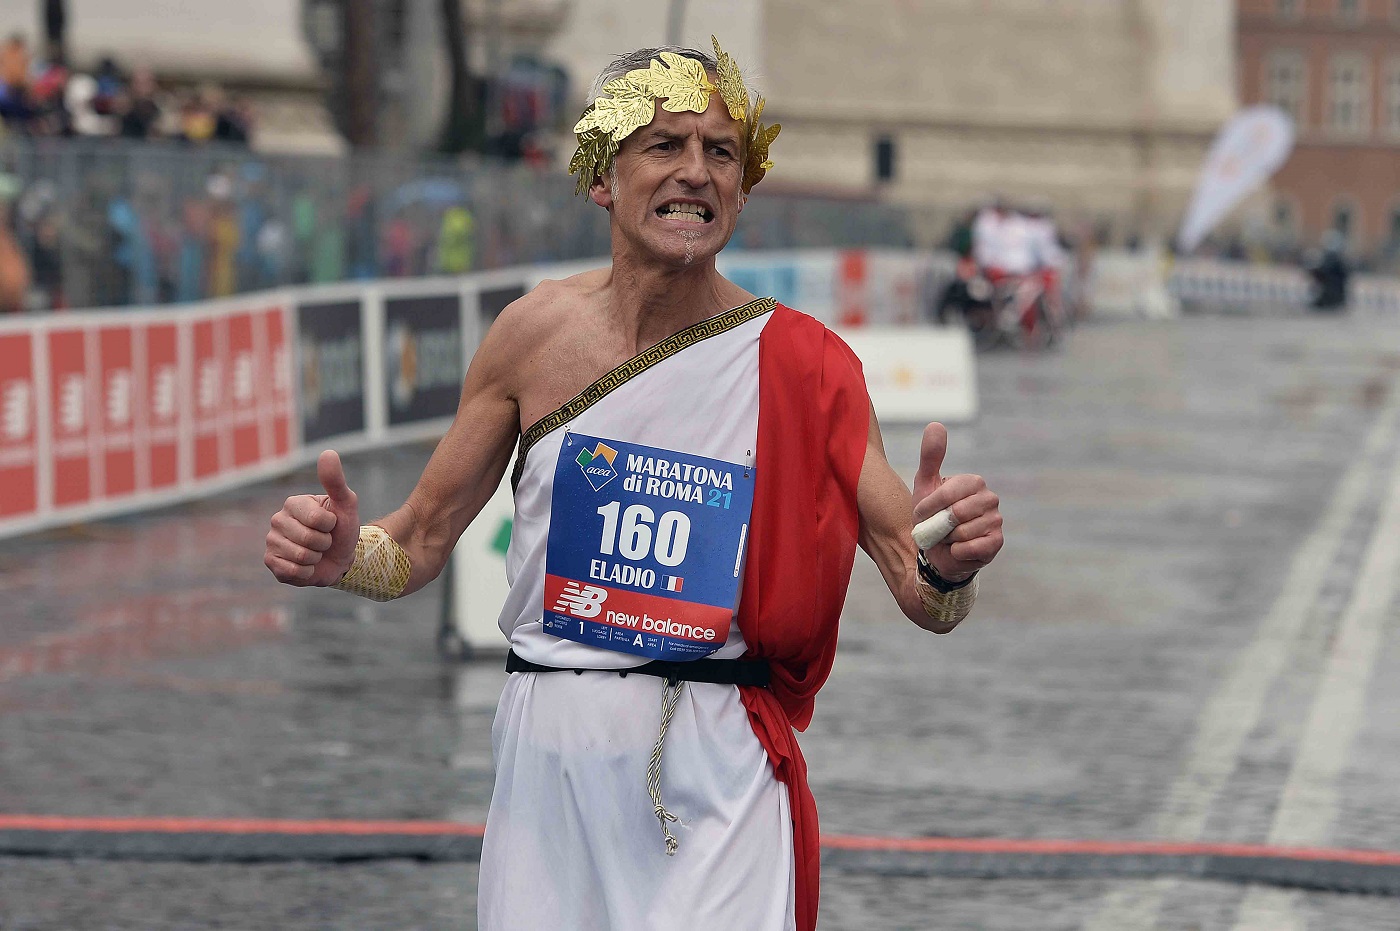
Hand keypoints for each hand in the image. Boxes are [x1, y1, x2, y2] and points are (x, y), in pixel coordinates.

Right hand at [264, 450, 359, 586]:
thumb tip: (328, 453)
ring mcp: (272, 542)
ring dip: (316, 558)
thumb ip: (336, 480)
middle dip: (324, 544)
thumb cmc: (342, 528)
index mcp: (293, 503)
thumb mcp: (346, 503)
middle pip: (307, 540)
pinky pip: (291, 572)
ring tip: (316, 552)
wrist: (341, 558)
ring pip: (300, 557)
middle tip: (324, 541)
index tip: (331, 524)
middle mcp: (277, 520)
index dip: (330, 526)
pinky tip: (306, 566)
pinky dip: (306, 573)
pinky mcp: (271, 562)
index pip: (316, 519)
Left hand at [912, 423, 1002, 580]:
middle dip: (939, 524)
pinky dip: (957, 551)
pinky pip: (972, 547)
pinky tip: (956, 549)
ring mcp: (996, 521)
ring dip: (947, 539)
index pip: (949, 492)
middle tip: (935, 527)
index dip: (930, 506)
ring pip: (963, 532)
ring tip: (947, 538)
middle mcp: (990, 499)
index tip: (921, 514)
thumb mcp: (925, 485)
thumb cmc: (931, 516)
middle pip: (958, 513)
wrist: (936, 552)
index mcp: (974, 482)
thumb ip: (930, 457)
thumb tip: (936, 424)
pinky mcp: (996, 543)